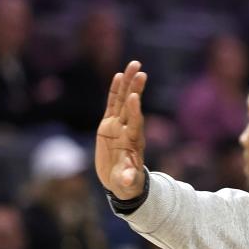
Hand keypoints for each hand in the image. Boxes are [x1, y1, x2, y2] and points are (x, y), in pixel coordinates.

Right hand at [95, 60, 146, 198]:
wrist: (122, 181)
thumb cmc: (127, 182)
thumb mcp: (127, 182)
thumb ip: (128, 179)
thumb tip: (130, 180)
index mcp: (132, 141)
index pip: (134, 123)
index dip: (134, 110)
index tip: (135, 96)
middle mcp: (127, 129)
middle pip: (131, 106)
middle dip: (135, 89)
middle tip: (140, 71)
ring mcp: (118, 125)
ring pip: (123, 100)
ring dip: (128, 83)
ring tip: (133, 65)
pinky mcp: (108, 124)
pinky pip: (112, 104)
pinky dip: (115, 90)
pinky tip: (118, 76)